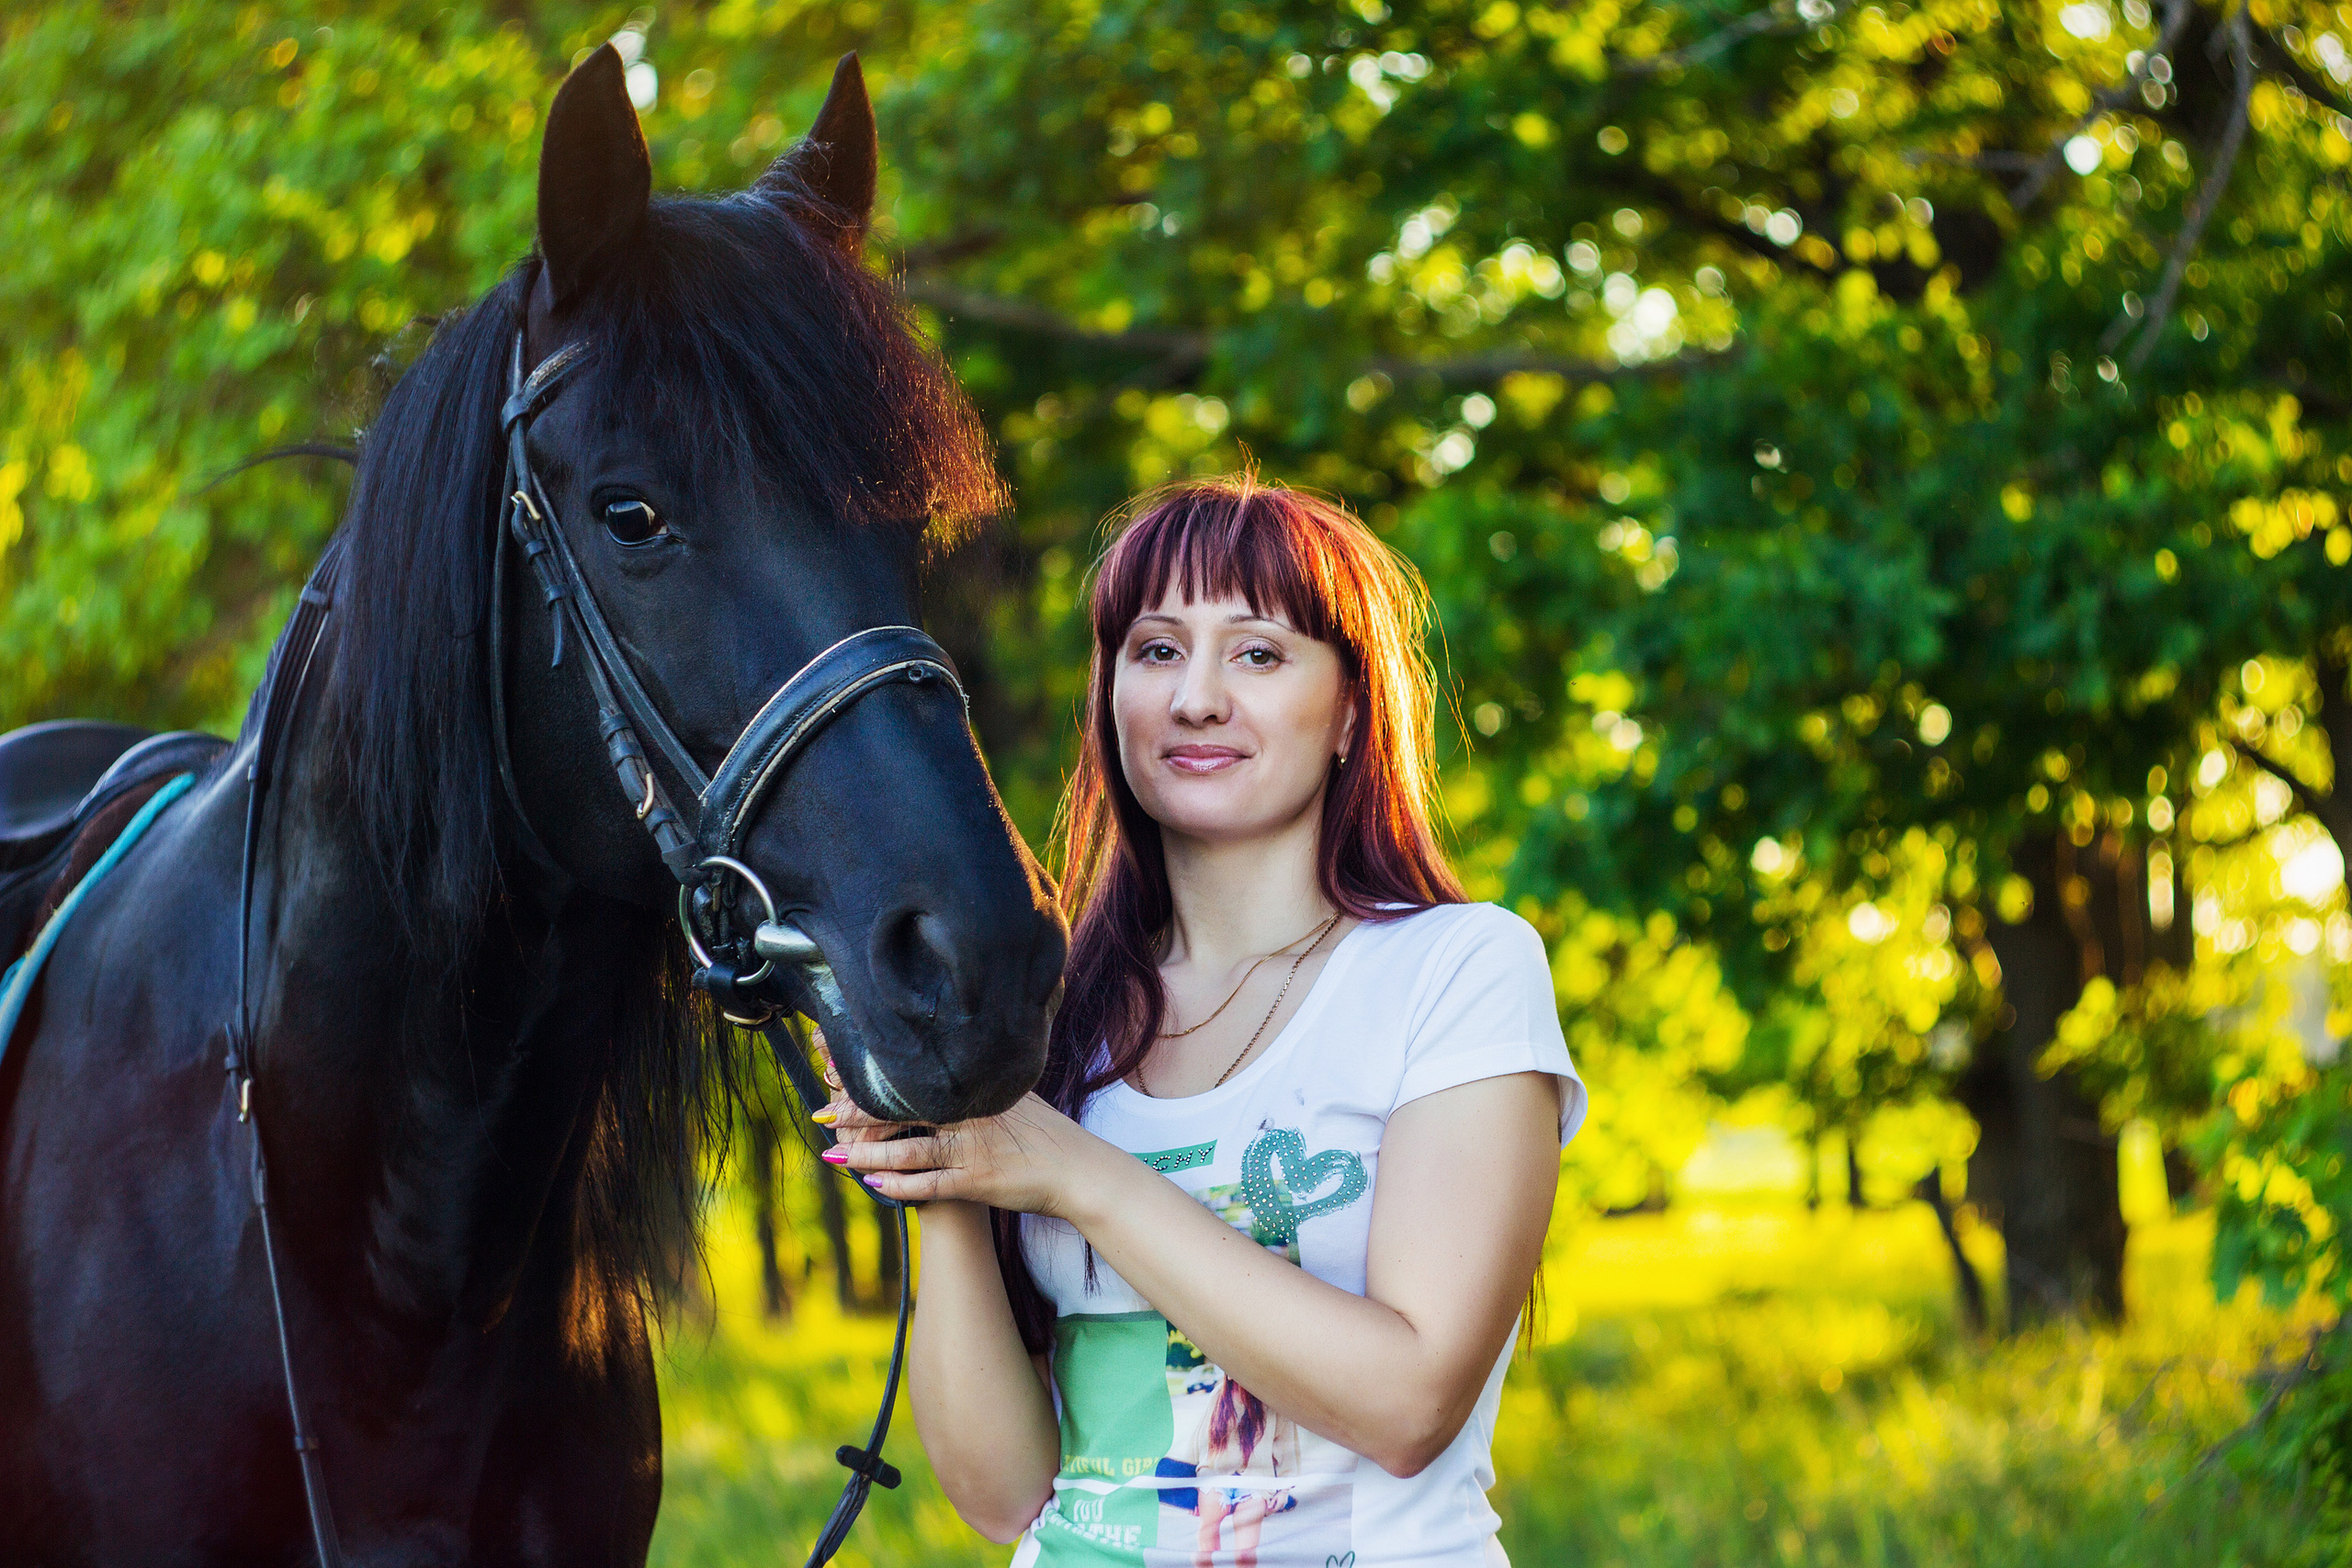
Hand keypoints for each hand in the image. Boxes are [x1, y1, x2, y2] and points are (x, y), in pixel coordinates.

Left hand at [815, 1091, 1110, 1215]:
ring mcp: (972, 1149)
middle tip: (822, 1113)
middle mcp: (969, 1115)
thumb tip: (954, 1067)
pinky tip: (875, 1186)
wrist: (1077, 1170)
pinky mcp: (977, 1181)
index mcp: (974, 1090)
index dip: (875, 1080)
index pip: (914, 1080)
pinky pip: (931, 1185)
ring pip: (909, 1150)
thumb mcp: (1014, 1094)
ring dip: (868, 1155)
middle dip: (857, 1114)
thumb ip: (981, 1083)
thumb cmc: (1044, 1133)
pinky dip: (900, 1186)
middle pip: (904, 1110)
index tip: (840, 1075)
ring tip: (836, 1157)